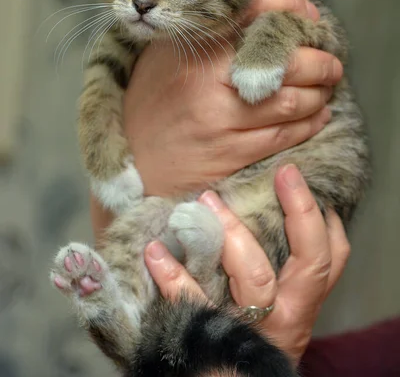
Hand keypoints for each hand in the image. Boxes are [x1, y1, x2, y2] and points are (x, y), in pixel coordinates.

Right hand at [123, 0, 342, 196]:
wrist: (134, 160)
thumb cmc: (152, 101)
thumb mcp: (166, 54)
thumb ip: (205, 31)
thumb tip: (260, 11)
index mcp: (194, 47)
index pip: (254, 9)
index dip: (292, 7)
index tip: (309, 17)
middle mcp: (208, 80)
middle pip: (285, 61)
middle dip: (320, 60)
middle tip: (331, 60)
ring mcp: (221, 119)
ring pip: (292, 101)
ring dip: (320, 92)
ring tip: (326, 86)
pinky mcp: (231, 153)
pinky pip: (284, 135)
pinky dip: (310, 123)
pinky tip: (318, 115)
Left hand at [144, 165, 349, 365]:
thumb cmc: (252, 338)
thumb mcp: (276, 307)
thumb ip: (276, 268)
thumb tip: (255, 208)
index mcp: (301, 301)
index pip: (328, 258)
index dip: (321, 219)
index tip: (296, 177)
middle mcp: (287, 314)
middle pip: (310, 262)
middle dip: (300, 213)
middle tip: (284, 173)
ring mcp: (253, 326)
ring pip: (256, 278)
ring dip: (232, 233)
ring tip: (206, 201)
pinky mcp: (215, 336)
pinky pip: (195, 303)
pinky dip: (174, 275)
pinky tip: (155, 252)